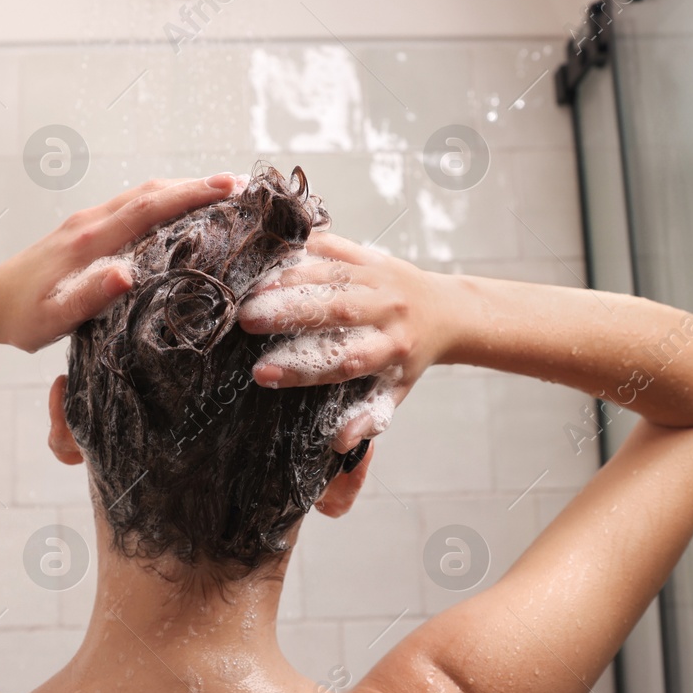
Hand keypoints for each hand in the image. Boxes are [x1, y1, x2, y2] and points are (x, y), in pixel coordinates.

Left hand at [0, 175, 242, 350]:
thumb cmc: (21, 318)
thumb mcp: (53, 318)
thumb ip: (89, 297)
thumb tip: (127, 274)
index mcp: (90, 240)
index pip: (150, 207)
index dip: (192, 194)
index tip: (230, 187)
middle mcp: (92, 222)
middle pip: (152, 192)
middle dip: (198, 186)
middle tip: (243, 187)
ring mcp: (89, 222)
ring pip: (143, 195)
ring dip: (183, 190)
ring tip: (224, 195)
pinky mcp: (86, 230)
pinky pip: (133, 206)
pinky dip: (165, 202)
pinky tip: (182, 214)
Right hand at [237, 231, 452, 449]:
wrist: (446, 311)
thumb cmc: (411, 357)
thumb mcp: (396, 390)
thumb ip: (369, 417)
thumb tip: (340, 445)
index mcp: (394, 349)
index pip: (344, 361)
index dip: (302, 369)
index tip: (262, 374)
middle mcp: (389, 312)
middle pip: (337, 312)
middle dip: (289, 315)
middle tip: (246, 320)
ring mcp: (381, 280)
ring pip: (333, 276)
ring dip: (289, 281)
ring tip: (252, 292)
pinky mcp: (372, 256)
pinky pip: (337, 247)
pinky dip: (305, 250)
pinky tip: (273, 260)